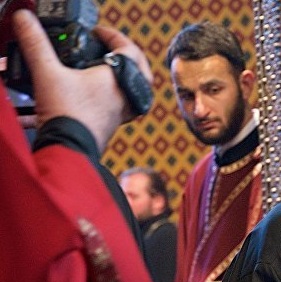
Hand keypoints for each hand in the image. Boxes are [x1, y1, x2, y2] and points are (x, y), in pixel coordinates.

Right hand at [11, 9, 152, 151]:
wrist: (70, 149)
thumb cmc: (67, 114)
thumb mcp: (47, 72)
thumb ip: (36, 44)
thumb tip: (26, 21)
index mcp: (118, 78)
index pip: (129, 49)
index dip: (114, 36)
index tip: (98, 33)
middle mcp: (126, 96)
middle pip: (142, 72)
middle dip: (130, 58)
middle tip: (113, 50)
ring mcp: (122, 113)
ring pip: (136, 92)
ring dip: (126, 79)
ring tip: (108, 72)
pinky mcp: (112, 125)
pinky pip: (124, 107)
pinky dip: (117, 97)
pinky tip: (100, 96)